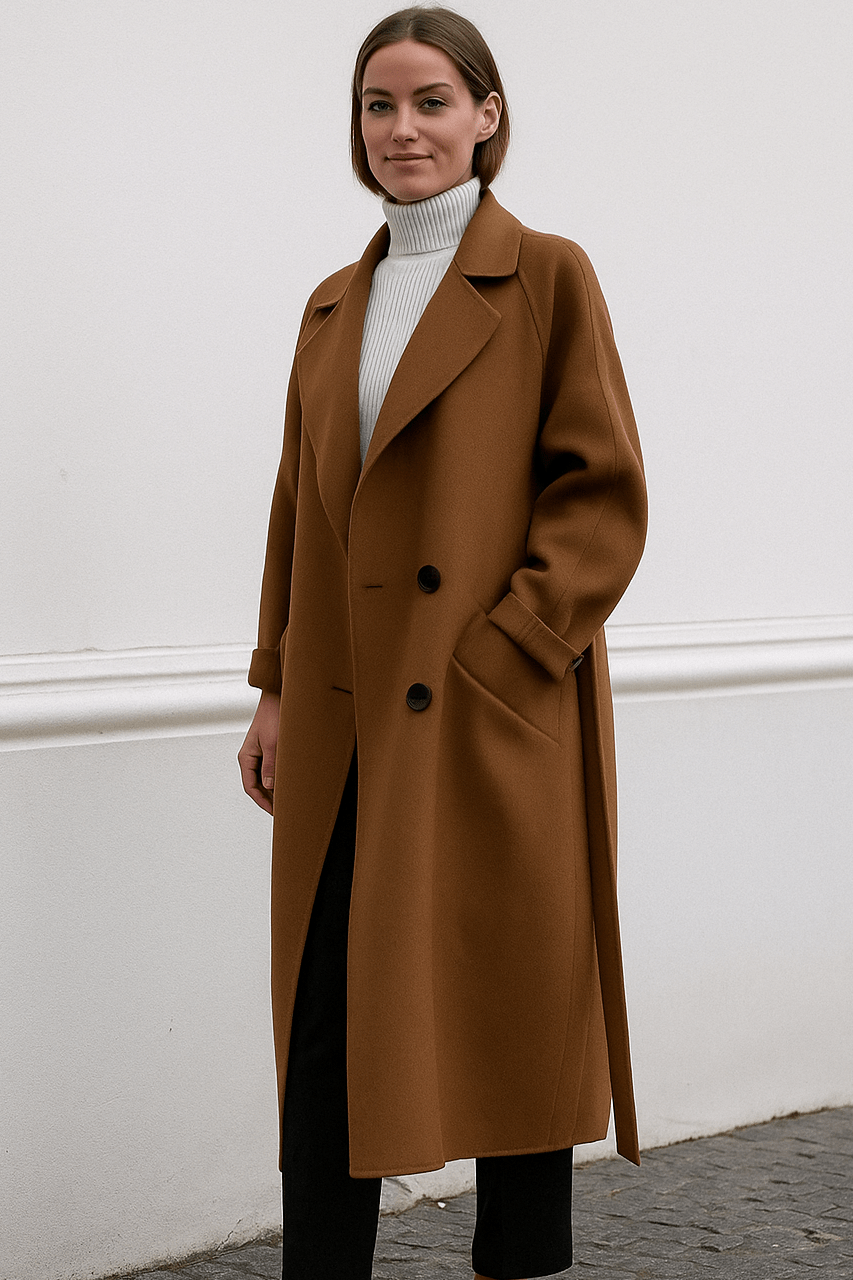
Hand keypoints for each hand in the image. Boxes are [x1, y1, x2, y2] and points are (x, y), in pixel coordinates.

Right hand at [238, 690, 280, 815]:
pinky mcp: (268, 749)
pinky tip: (288, 783)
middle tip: (283, 810)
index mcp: (246, 757)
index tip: (274, 812)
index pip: (250, 786)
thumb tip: (269, 786)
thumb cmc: (273, 716)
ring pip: (264, 778)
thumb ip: (270, 766)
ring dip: (274, 789)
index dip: (262, 801)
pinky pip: (271, 769)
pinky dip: (278, 778)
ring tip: (287, 799)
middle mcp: (250, 757)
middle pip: (256, 785)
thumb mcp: (272, 743)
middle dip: (268, 798)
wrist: (278, 697)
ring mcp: (259, 754)